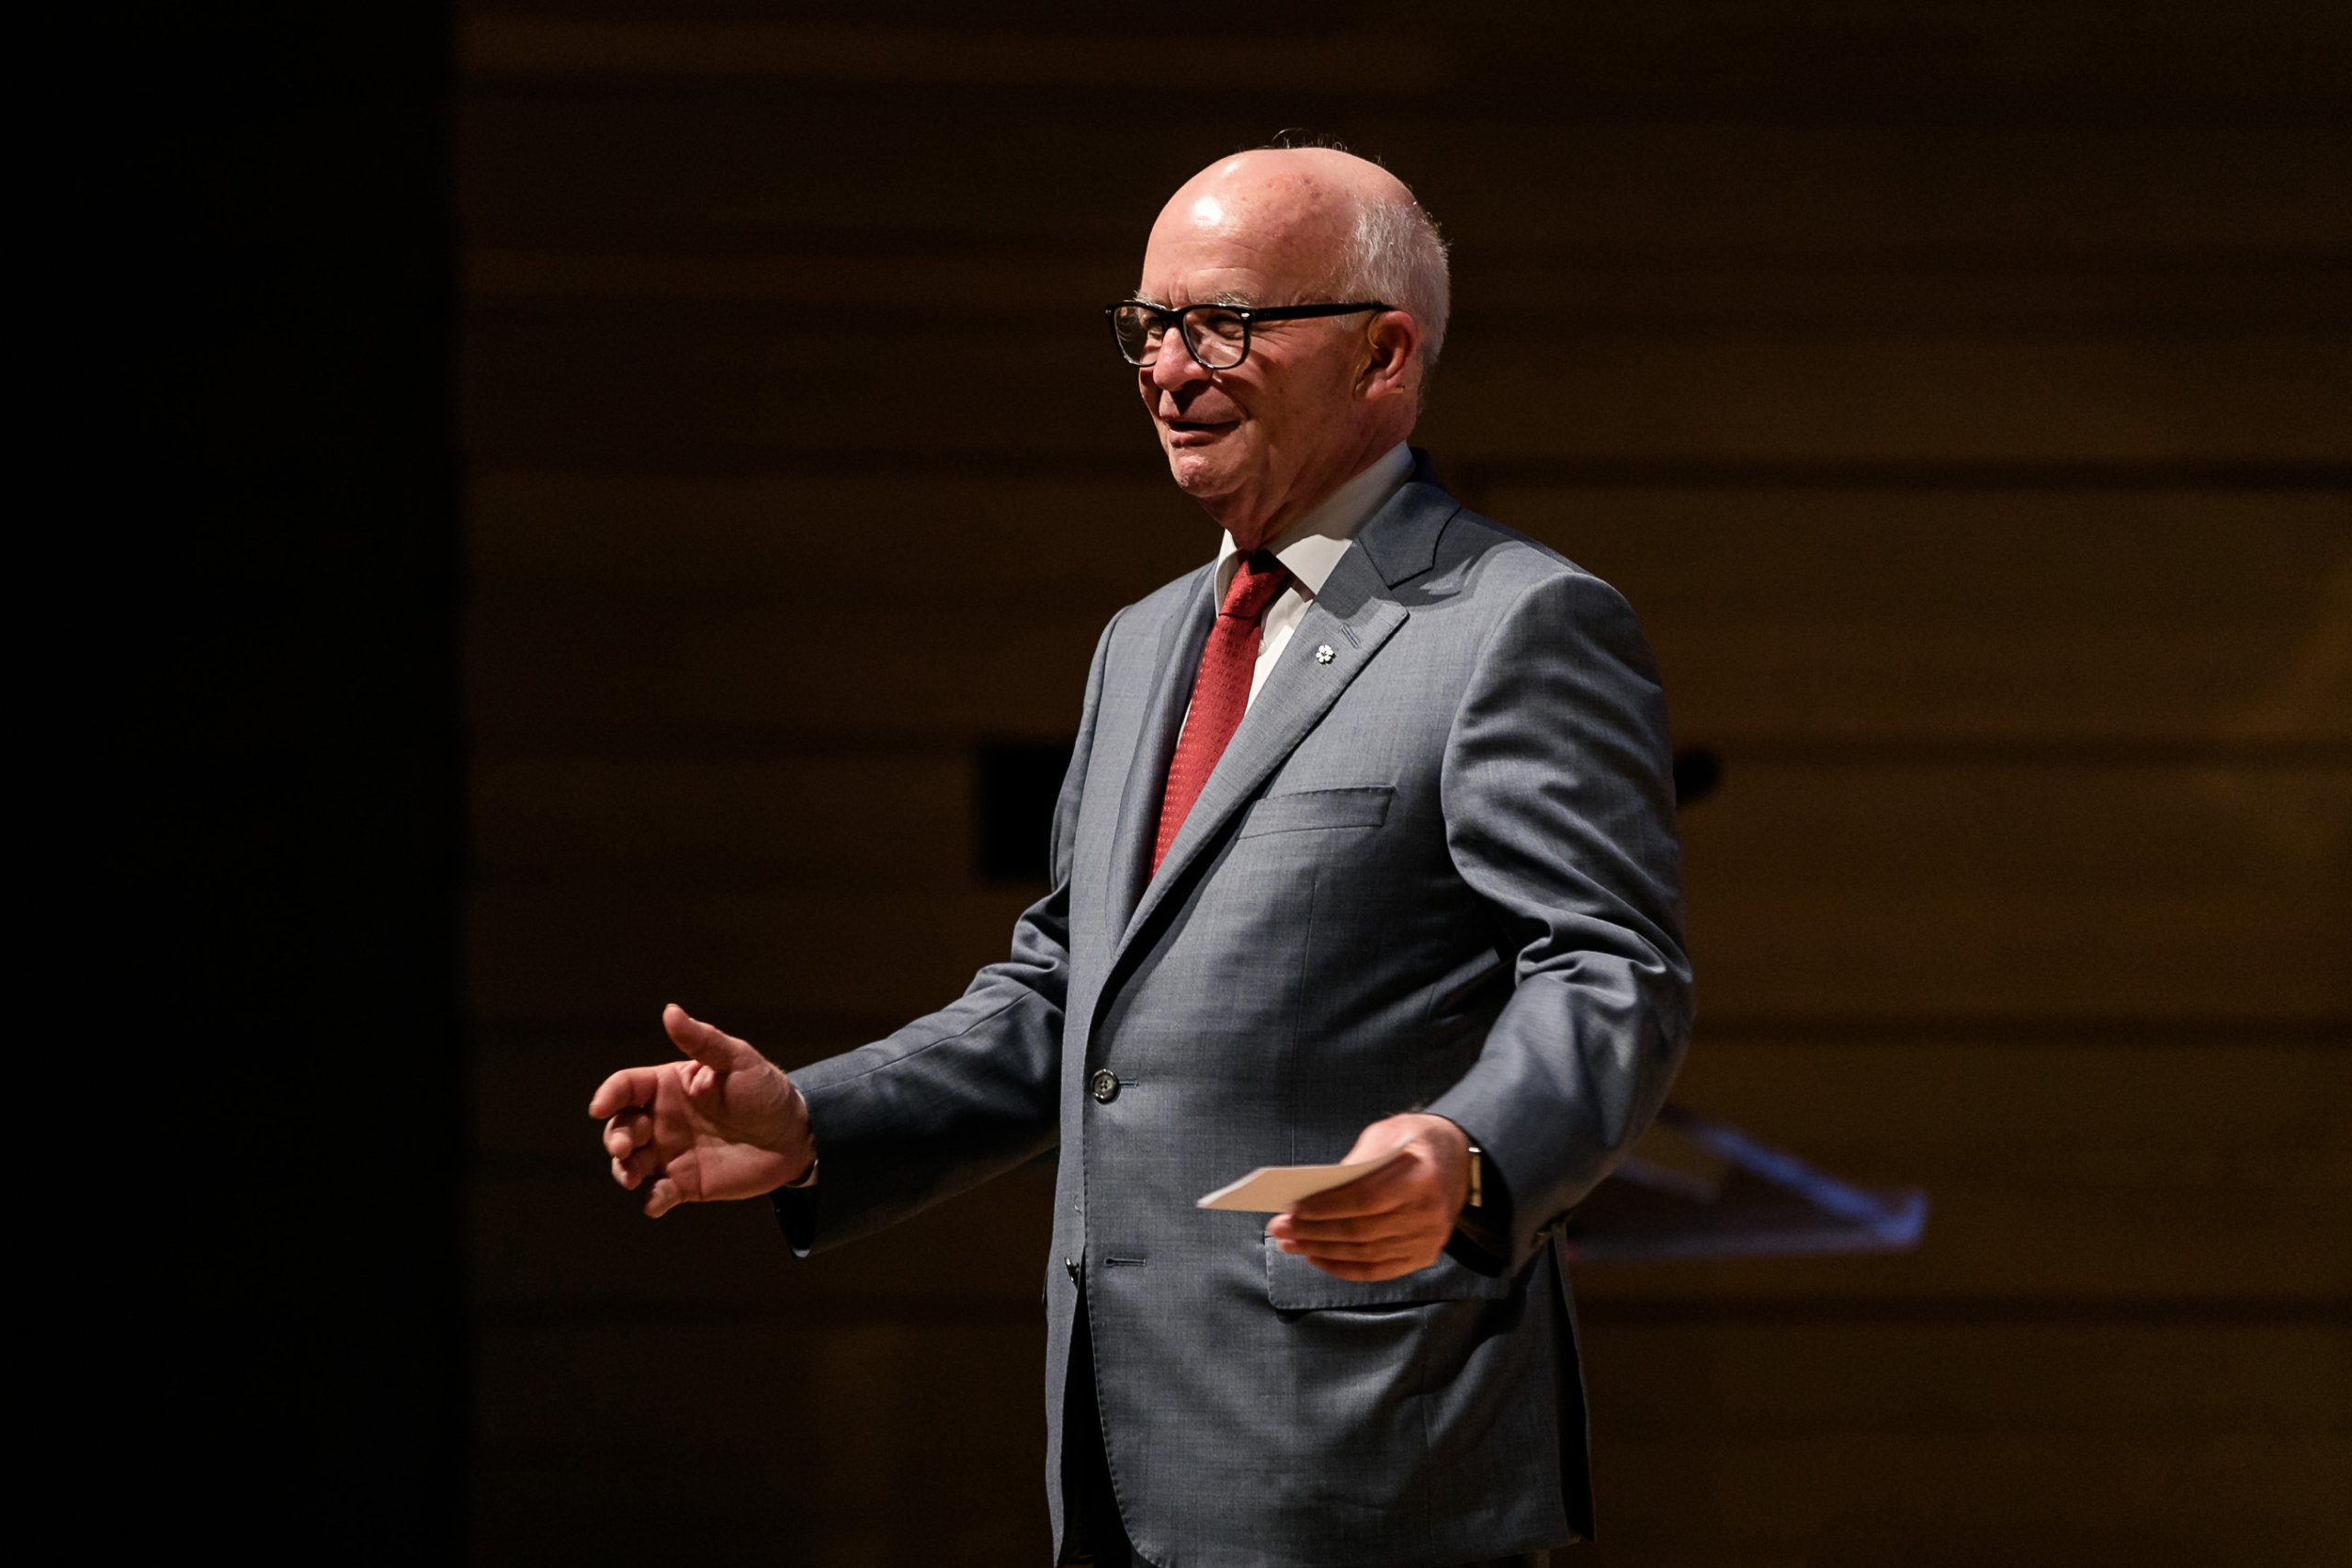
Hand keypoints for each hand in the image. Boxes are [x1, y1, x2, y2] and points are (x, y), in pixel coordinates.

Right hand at [588, 1004, 813, 1216]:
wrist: (794, 1135)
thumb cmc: (764, 1091)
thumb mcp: (737, 1060)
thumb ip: (702, 1041)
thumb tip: (670, 1011)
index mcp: (668, 1086)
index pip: (626, 1087)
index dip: (608, 1095)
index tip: (600, 1107)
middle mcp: (662, 1120)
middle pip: (620, 1127)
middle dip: (615, 1138)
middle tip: (625, 1148)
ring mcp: (671, 1153)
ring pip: (630, 1164)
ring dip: (623, 1171)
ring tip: (632, 1177)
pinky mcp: (685, 1183)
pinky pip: (658, 1194)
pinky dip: (651, 1201)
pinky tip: (655, 1202)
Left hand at [1266, 1112, 1471, 1280]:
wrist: (1458, 1159)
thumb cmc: (1415, 1141)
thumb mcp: (1389, 1132)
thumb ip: (1358, 1158)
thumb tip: (1318, 1190)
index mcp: (1422, 1178)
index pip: (1366, 1200)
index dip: (1327, 1207)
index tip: (1294, 1209)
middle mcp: (1429, 1214)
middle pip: (1361, 1231)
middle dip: (1314, 1232)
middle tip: (1280, 1228)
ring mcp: (1428, 1240)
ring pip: (1365, 1254)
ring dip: (1322, 1251)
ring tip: (1290, 1243)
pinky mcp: (1423, 1256)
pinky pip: (1378, 1270)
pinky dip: (1343, 1268)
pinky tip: (1317, 1258)